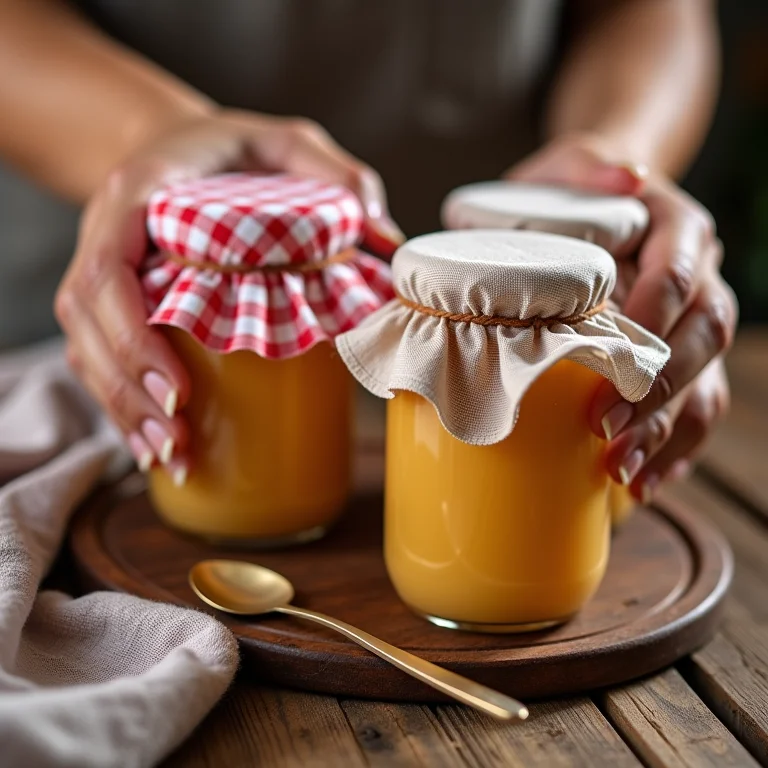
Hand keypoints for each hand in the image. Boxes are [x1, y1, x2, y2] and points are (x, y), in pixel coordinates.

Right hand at [55, 110, 403, 477]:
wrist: (177, 145)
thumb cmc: (232, 148)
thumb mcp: (285, 140)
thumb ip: (333, 173)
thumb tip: (383, 236)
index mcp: (138, 193)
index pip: (112, 271)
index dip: (134, 335)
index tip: (179, 388)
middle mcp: (106, 235)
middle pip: (91, 325)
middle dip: (129, 390)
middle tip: (178, 439)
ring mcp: (100, 270)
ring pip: (86, 349)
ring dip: (121, 409)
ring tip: (167, 456)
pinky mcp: (109, 300)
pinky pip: (96, 355)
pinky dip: (119, 402)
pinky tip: (150, 444)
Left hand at [506, 134, 737, 499]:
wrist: (592, 206)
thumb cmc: (571, 193)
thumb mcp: (569, 168)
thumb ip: (589, 169)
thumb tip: (625, 177)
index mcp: (675, 228)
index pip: (677, 275)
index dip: (651, 320)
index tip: (609, 362)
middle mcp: (699, 276)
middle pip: (701, 337)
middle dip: (657, 389)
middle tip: (607, 431)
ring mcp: (694, 323)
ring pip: (706, 380)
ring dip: (667, 431)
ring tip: (624, 472)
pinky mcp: (682, 358)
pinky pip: (697, 407)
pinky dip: (674, 448)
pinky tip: (645, 480)